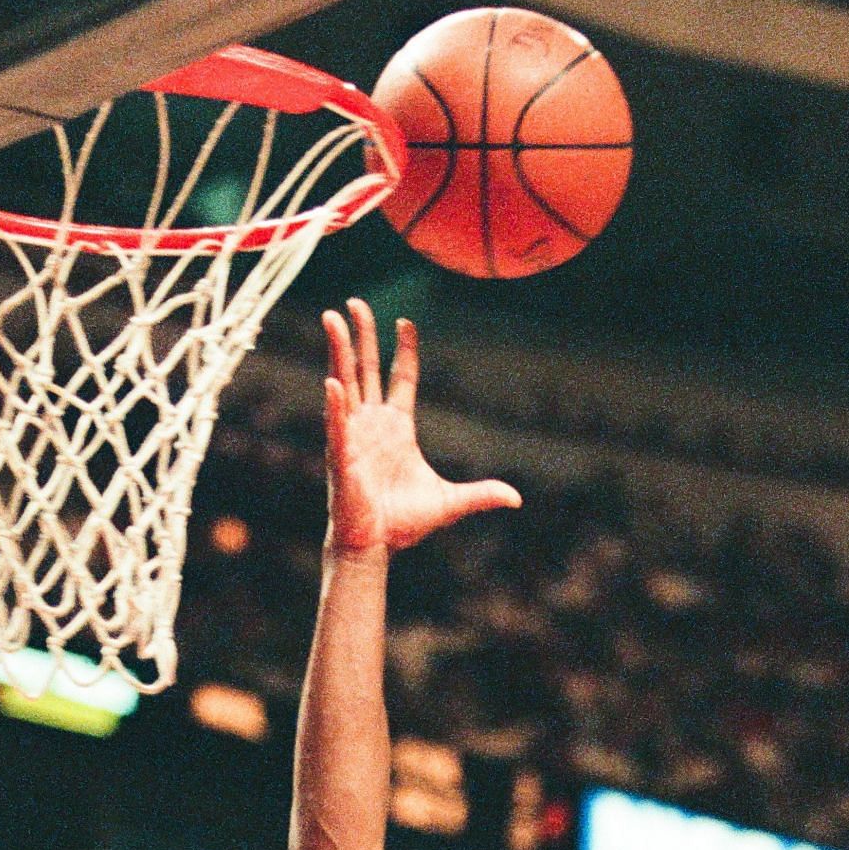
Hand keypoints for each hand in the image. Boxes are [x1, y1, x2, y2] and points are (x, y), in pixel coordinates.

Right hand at [322, 299, 519, 553]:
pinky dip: (334, 403)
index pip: (400, 377)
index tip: (404, 322)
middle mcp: (371, 424)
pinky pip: (337, 423)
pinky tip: (332, 380)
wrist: (376, 547)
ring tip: (331, 318)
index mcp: (396, 427)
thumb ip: (481, 494)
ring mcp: (353, 435)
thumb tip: (516, 498)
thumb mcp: (451, 504)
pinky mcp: (341, 455)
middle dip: (361, 334)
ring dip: (338, 351)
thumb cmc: (404, 524)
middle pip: (366, 368)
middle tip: (354, 302)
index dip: (403, 349)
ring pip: (345, 382)